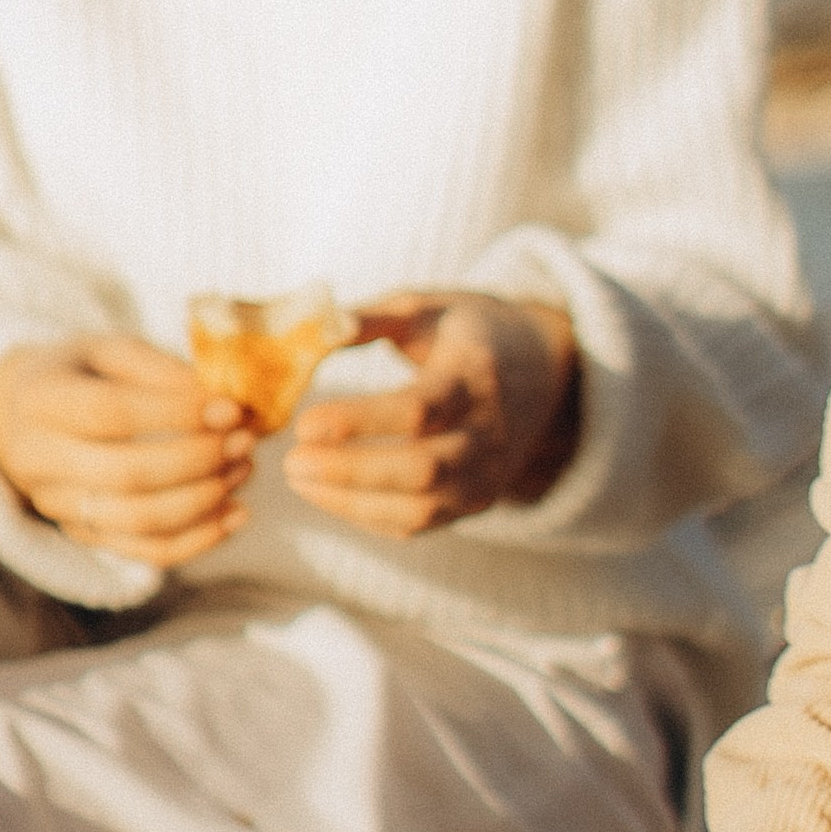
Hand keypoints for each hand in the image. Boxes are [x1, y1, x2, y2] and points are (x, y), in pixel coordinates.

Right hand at [0, 335, 251, 567]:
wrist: (22, 417)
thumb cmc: (80, 376)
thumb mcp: (110, 351)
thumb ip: (162, 371)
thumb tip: (227, 402)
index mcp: (40, 400)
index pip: (110, 414)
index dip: (176, 413)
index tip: (230, 408)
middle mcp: (38, 460)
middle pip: (126, 474)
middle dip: (198, 459)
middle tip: (244, 440)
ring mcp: (58, 506)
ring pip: (138, 521)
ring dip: (203, 499)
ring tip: (243, 469)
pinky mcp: (85, 535)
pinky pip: (146, 552)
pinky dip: (199, 540)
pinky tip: (236, 515)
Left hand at [283, 292, 578, 537]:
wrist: (540, 371)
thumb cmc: (467, 332)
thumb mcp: (427, 307)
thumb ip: (371, 318)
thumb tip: (316, 332)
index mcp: (476, 373)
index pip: (420, 410)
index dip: (359, 422)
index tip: (304, 423)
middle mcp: (490, 432)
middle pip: (421, 469)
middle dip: (349, 471)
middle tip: (290, 461)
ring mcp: (487, 473)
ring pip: (420, 509)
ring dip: (350, 501)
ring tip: (299, 478)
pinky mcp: (476, 501)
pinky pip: (418, 524)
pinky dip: (366, 515)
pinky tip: (327, 492)